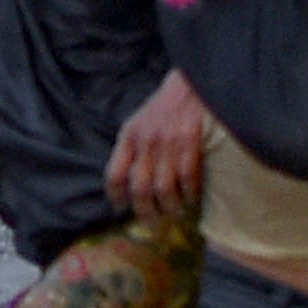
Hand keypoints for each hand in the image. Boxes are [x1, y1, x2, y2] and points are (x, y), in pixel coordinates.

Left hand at [107, 72, 211, 218]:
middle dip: (145, 212)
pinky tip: (193, 197)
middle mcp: (145, 141)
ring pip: (164, 188)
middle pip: (139, 188)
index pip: (114, 173)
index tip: (120, 209)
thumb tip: (127, 181)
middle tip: (153, 224)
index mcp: (129, 136)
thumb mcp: (139, 122)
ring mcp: (168, 142)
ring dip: (170, 207)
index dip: (116, 196)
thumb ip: (132, 147)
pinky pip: (188, 177)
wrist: (192, 82)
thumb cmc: (165, 106)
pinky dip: (190, 193)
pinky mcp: (190, 140)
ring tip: (175, 213)